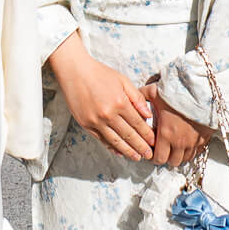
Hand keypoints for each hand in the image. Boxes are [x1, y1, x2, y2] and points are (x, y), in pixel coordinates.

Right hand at [48, 32, 152, 160]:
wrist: (75, 72)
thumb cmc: (100, 74)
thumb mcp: (122, 80)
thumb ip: (137, 98)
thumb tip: (148, 115)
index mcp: (120, 102)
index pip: (137, 123)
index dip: (147, 134)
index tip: (153, 142)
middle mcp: (108, 114)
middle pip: (128, 135)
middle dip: (140, 147)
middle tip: (149, 155)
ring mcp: (96, 121)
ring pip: (115, 141)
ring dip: (128, 151)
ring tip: (136, 157)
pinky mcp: (86, 125)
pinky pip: (101, 140)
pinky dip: (111, 147)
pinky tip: (119, 152)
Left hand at [145, 83, 212, 167]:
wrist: (201, 89)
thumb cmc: (177, 90)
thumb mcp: (154, 91)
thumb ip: (141, 97)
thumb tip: (132, 99)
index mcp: (166, 134)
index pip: (158, 158)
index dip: (153, 156)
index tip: (151, 150)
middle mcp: (180, 142)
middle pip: (171, 162)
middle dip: (165, 157)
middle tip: (162, 149)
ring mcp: (193, 142)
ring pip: (184, 159)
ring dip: (178, 155)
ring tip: (173, 147)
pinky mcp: (204, 138)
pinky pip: (196, 153)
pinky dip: (190, 151)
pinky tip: (186, 143)